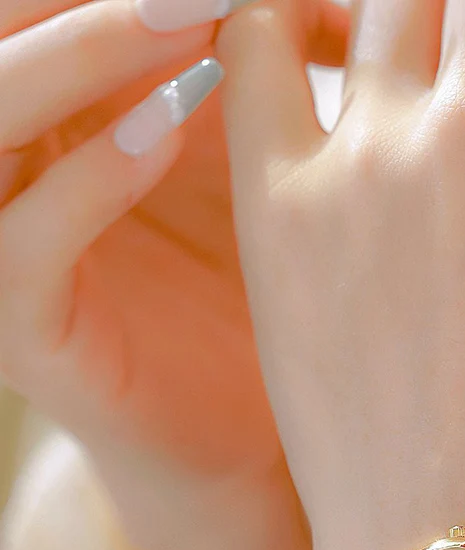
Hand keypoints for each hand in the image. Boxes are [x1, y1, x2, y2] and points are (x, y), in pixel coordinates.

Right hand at [0, 0, 345, 549]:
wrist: (261, 426)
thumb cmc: (272, 290)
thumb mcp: (264, 159)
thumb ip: (267, 64)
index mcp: (66, 113)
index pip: (54, 4)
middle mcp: (19, 168)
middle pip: (6, 32)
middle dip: (98, 0)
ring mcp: (6, 251)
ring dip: (83, 56)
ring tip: (188, 24)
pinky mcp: (23, 332)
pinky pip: (22, 243)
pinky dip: (86, 182)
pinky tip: (161, 138)